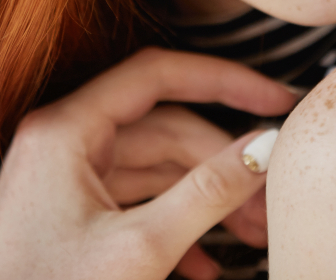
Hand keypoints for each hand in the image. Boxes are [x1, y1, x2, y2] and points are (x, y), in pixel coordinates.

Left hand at [0, 47, 295, 279]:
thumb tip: (265, 149)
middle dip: (224, 161)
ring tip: (253, 233)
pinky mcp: (70, 216)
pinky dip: (176, 224)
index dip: (225, 80)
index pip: (159, 75)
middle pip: (166, 128)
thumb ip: (209, 192)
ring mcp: (64, 180)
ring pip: (156, 168)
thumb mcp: (141, 248)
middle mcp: (61, 143)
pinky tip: (206, 263)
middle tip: (271, 193)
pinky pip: (136, 201)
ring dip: (207, 199)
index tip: (274, 98)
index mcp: (64, 130)